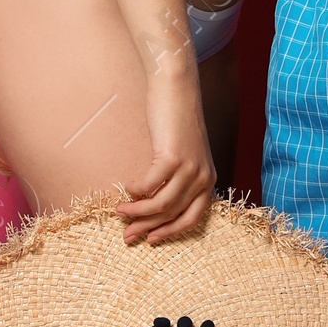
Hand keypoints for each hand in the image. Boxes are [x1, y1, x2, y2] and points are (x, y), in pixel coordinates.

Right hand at [117, 70, 214, 244]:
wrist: (177, 87)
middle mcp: (203, 177)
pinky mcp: (172, 157)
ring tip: (119, 212)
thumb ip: (177, 175)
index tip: (150, 239)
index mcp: (208, 179)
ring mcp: (189, 168)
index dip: (169, 232)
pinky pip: (149, 185)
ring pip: (160, 204)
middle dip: (147, 227)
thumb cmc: (176, 118)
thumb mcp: (184, 152)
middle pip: (172, 214)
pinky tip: (127, 187)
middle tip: (126, 235)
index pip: (191, 218)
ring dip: (137, 212)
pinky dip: (136, 190)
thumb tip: (152, 199)